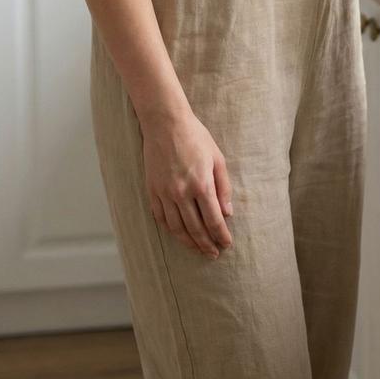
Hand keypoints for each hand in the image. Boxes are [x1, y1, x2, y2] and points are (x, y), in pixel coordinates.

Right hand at [140, 110, 233, 258]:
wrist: (166, 124)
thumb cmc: (196, 137)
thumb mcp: (217, 158)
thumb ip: (223, 187)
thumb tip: (227, 213)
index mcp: (201, 184)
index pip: (213, 220)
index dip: (221, 236)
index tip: (226, 245)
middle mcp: (182, 193)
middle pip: (195, 229)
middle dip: (206, 244)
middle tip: (213, 254)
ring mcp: (165, 193)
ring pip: (176, 228)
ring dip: (188, 242)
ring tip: (197, 249)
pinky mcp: (152, 190)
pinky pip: (161, 217)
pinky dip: (170, 229)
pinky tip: (178, 233)